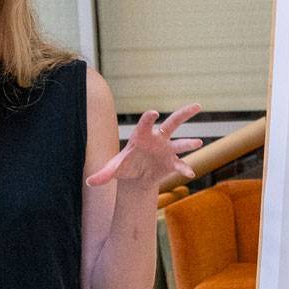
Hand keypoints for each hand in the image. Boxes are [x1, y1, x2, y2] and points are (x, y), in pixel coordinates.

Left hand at [86, 104, 202, 189]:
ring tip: (198, 142)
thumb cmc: (124, 166)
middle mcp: (158, 139)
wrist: (136, 177)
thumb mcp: (113, 170)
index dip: (149, 118)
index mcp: (142, 135)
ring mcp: (167, 149)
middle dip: (185, 114)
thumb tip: (89, 183)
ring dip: (189, 143)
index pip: (146, 123)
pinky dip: (185, 168)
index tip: (153, 113)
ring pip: (181, 142)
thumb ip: (103, 174)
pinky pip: (180, 164)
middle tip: (197, 106)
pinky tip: (190, 173)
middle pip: (173, 123)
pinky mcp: (172, 162)